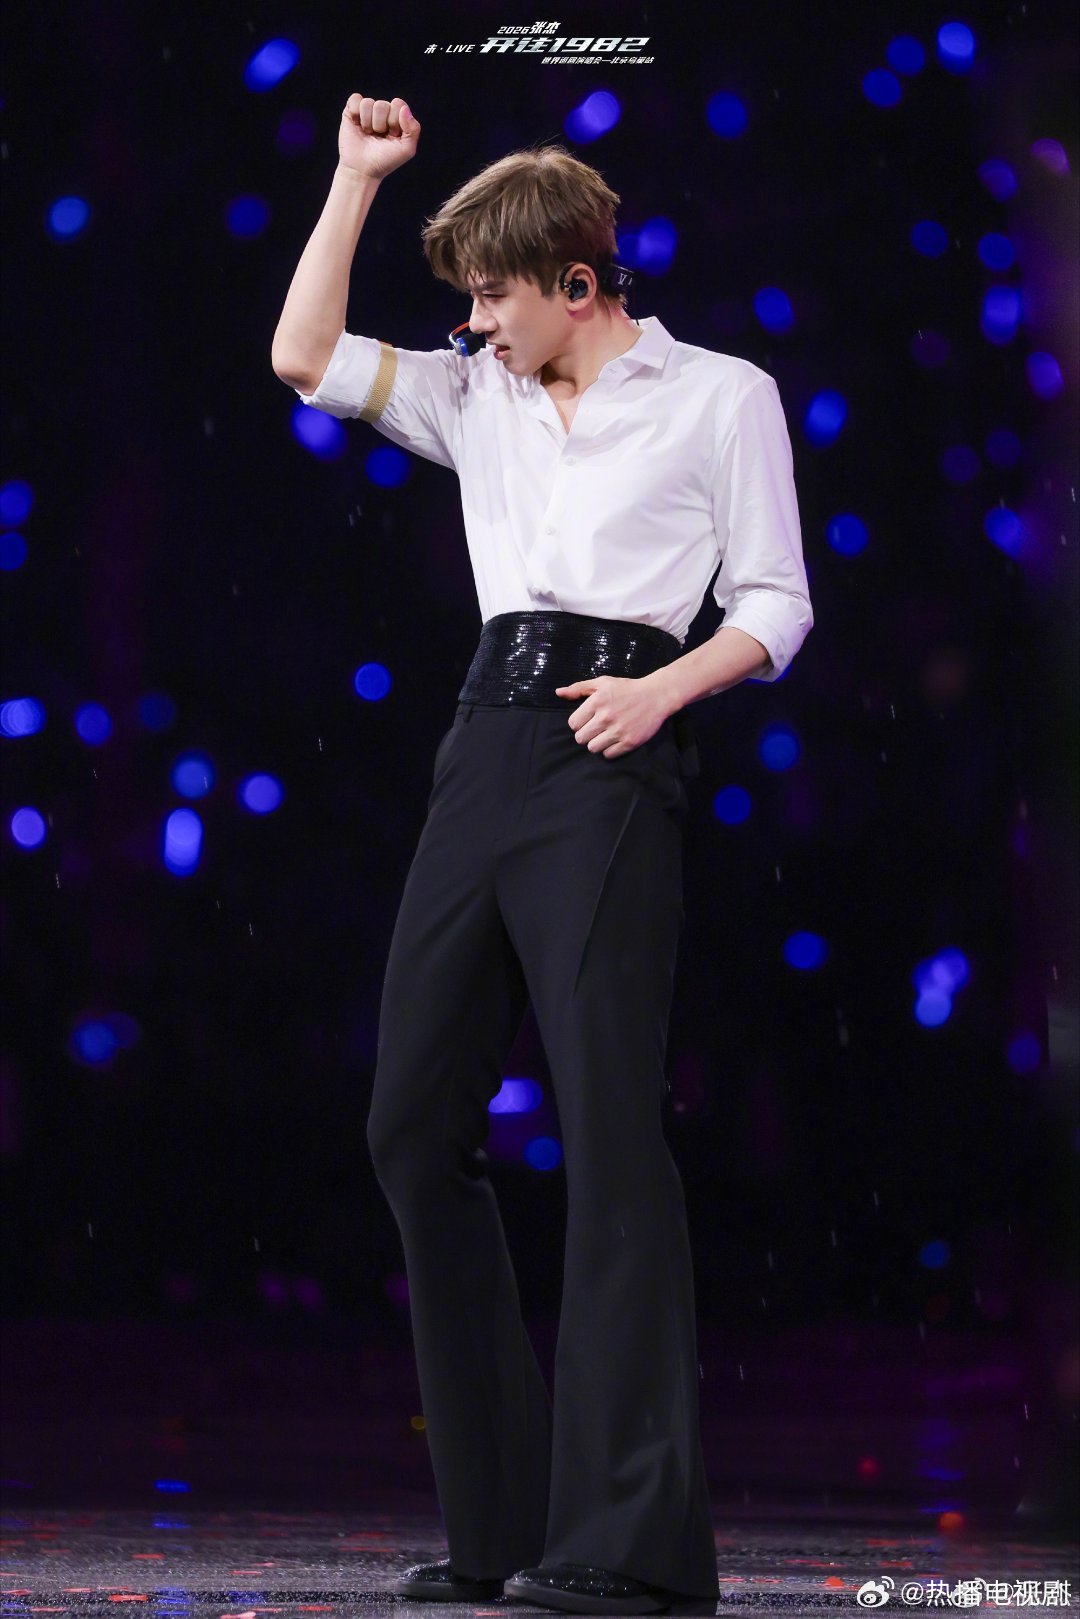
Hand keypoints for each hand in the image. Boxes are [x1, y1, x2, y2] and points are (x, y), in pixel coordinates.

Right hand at [339, 94, 420, 179]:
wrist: (362, 170)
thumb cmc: (385, 161)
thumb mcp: (407, 149)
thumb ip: (413, 128)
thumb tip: (404, 108)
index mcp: (397, 117)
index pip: (398, 105)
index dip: (394, 121)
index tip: (392, 136)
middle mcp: (383, 112)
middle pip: (382, 105)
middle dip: (380, 124)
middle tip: (377, 137)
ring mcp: (367, 111)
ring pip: (368, 103)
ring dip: (368, 123)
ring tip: (367, 134)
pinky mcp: (352, 111)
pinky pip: (356, 98)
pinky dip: (356, 113)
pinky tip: (357, 125)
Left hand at [555, 674, 672, 757]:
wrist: (656, 696)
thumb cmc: (627, 688)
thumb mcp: (602, 682)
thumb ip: (579, 688)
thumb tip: (558, 692)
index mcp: (597, 702)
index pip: (573, 724)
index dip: (578, 723)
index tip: (587, 720)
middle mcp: (606, 717)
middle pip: (580, 738)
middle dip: (586, 734)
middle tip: (595, 728)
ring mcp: (618, 731)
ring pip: (593, 748)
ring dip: (597, 743)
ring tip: (605, 735)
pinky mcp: (629, 742)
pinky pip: (609, 754)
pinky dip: (610, 749)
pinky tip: (615, 740)